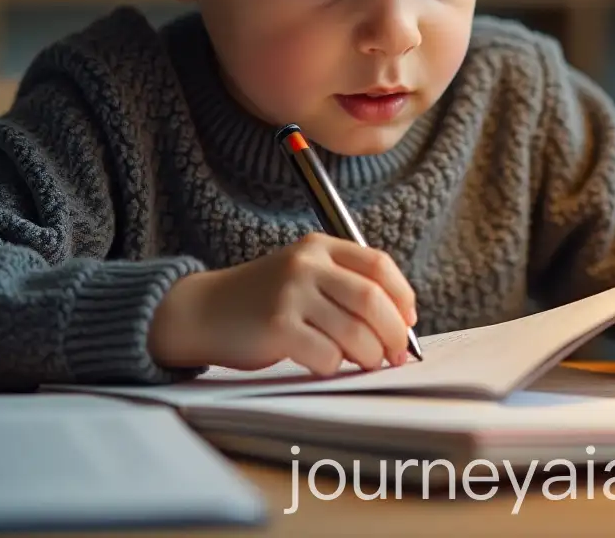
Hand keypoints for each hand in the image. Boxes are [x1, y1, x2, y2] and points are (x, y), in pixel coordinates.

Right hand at [148, 232, 417, 375]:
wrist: (206, 310)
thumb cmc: (264, 299)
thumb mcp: (304, 275)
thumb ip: (346, 286)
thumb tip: (402, 321)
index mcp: (319, 246)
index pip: (379, 265)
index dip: (402, 296)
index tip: (408, 321)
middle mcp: (306, 264)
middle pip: (372, 299)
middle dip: (394, 332)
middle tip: (396, 354)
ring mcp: (290, 293)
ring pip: (354, 332)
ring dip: (369, 356)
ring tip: (365, 362)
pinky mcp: (276, 326)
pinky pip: (326, 355)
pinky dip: (333, 367)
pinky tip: (323, 364)